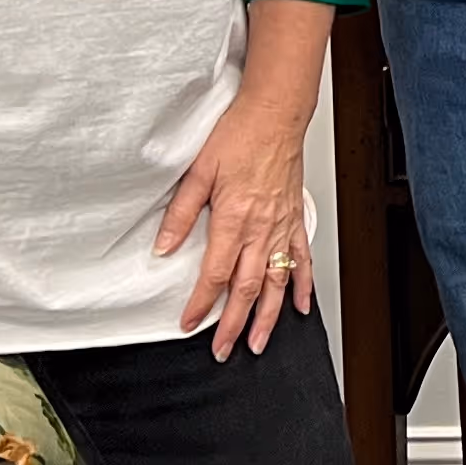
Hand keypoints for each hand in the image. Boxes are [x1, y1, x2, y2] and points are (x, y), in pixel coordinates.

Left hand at [157, 94, 315, 357]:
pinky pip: (301, 259)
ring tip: (259, 342)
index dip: (202, 303)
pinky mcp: (294, 219)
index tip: (190, 323)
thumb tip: (163, 247)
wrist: (275, 114)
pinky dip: (302, 285)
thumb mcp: (198, 172)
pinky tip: (299, 306)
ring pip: (277, 282)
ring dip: (268, 317)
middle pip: (248, 288)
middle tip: (223, 349)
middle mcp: (262, 229)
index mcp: (234, 219)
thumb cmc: (238, 136)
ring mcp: (282, 227)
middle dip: (234, 324)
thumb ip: (181, 214)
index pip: (215, 274)